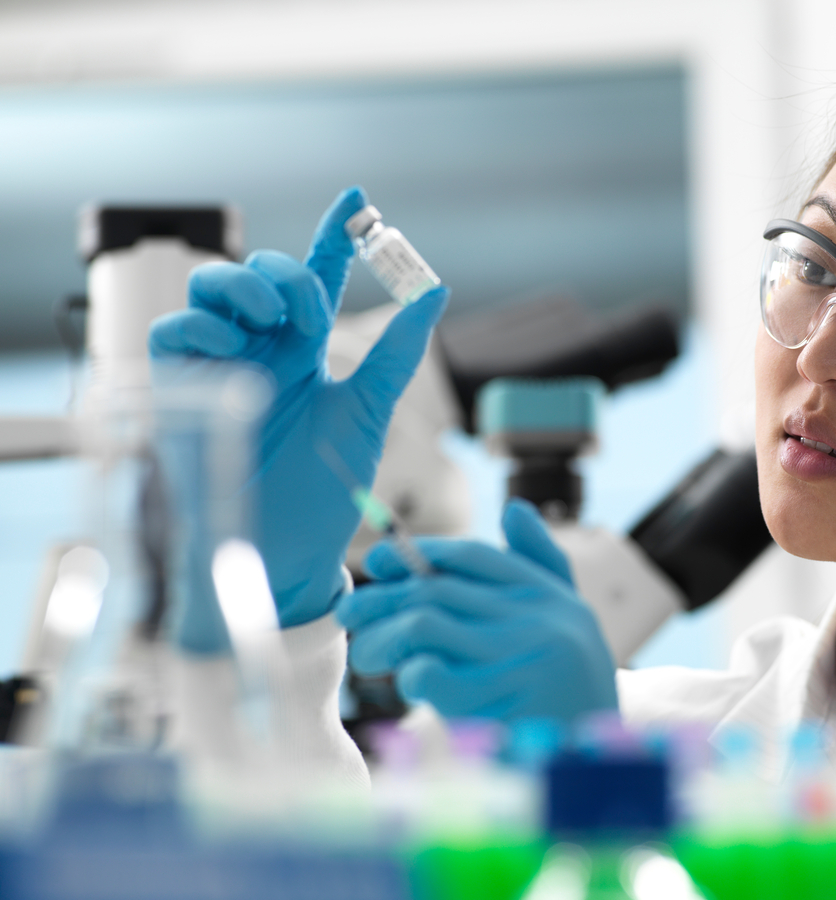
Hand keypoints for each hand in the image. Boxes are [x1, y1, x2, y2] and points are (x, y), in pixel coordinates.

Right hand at [150, 187, 447, 650]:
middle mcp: (261, 350)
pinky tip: (232, 343)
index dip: (334, 237)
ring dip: (243, 286)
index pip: (317, 281)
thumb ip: (395, 353)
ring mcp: (221, 366)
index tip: (359, 199)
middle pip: (259, 273)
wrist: (288, 548)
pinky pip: (172, 332)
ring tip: (273, 319)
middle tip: (310, 310)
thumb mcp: (369, 412)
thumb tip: (436, 292)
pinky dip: (200, 324)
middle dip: (286, 273)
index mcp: (306, 352)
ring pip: (212, 288)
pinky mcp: (183, 390)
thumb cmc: (326, 488)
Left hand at [336, 499, 618, 721]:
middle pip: (436, 590)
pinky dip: (407, 675)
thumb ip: (543, 566)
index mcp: (549, 596)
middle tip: (349, 615)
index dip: (419, 554)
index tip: (379, 560)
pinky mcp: (496, 701)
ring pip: (421, 624)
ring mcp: (517, 658)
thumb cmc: (573, 691)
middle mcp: (537, 619)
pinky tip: (409, 686)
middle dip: (381, 599)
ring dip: (381, 638)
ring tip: (367, 657)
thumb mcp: (569, 622)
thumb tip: (514, 509)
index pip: (472, 557)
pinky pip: (427, 672)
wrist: (594, 763)